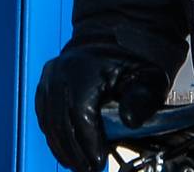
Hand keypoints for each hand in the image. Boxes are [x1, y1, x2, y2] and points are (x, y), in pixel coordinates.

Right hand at [35, 44, 169, 171]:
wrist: (115, 34)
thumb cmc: (133, 56)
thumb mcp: (149, 76)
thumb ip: (142, 99)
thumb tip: (129, 121)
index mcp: (82, 70)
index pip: (80, 115)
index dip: (88, 143)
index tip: (98, 163)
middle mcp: (59, 73)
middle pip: (60, 122)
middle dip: (75, 152)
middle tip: (88, 170)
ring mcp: (49, 77)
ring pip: (48, 121)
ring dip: (62, 147)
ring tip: (79, 165)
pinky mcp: (46, 83)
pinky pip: (44, 114)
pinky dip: (54, 134)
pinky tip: (66, 150)